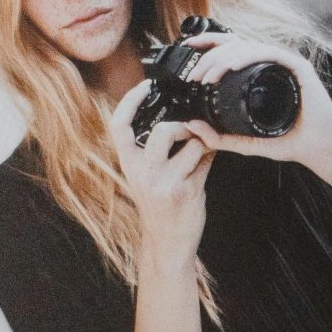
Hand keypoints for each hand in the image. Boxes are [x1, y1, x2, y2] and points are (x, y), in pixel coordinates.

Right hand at [110, 81, 211, 270]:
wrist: (168, 246)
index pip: (120, 126)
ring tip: (203, 146)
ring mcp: (166, 183)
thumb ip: (155, 151)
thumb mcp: (146, 178)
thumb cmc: (160, 208)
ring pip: (189, 145)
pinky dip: (210, 156)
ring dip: (201, 141)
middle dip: (181, 125)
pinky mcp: (187, 192)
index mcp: (129, 165)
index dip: (130, 101)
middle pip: (162, 130)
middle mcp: (144, 173)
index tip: (145, 85)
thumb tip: (177, 116)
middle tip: (189, 130)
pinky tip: (211, 156)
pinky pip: (204, 162)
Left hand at [175, 36, 331, 167]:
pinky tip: (232, 65)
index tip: (187, 51)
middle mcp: (271, 63)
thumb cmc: (291, 143)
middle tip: (195, 75)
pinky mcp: (297, 66)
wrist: (322, 150)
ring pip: (247, 47)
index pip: (230, 51)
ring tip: (208, 75)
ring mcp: (284, 62)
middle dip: (210, 57)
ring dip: (224, 58)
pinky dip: (248, 57)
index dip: (208, 47)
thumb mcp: (248, 143)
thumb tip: (192, 126)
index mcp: (260, 73)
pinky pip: (268, 53)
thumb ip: (221, 138)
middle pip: (235, 46)